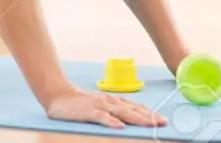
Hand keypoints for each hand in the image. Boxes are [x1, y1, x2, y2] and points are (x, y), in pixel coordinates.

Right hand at [44, 84, 166, 129]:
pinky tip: (120, 127)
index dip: (149, 113)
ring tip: (151, 124)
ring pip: (122, 112)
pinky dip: (111, 122)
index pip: (134, 106)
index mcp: (111, 101)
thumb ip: (111, 112)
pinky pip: (102, 117)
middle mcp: (108, 101)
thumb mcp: (97, 106)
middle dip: (149, 116)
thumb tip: (127, 122)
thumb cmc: (77, 103)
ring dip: (137, 118)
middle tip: (163, 122)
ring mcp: (98, 106)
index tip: (162, 119)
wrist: (57, 94)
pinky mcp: (88, 111)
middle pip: (132, 109)